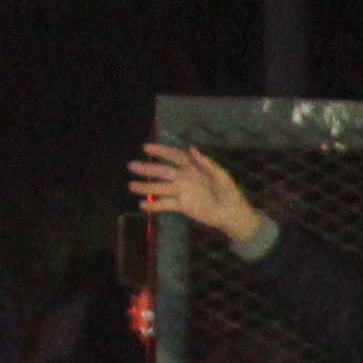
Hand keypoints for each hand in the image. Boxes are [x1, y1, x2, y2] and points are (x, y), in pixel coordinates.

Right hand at [126, 143, 261, 245]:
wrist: (232, 214)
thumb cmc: (230, 193)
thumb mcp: (221, 177)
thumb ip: (206, 163)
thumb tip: (191, 148)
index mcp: (193, 167)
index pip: (174, 156)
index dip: (161, 151)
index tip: (146, 148)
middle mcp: (184, 177)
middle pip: (162, 171)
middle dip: (147, 169)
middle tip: (131, 166)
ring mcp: (182, 191)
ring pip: (160, 188)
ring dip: (145, 187)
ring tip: (130, 186)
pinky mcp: (182, 205)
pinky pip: (165, 204)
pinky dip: (154, 205)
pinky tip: (142, 205)